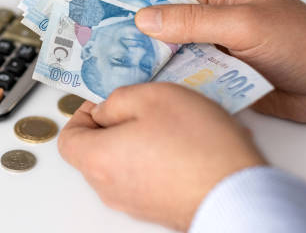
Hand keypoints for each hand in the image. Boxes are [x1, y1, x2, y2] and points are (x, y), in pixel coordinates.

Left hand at [58, 83, 264, 230]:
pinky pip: (144, 178)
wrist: (238, 193)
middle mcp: (109, 187)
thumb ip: (117, 99)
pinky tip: (183, 145)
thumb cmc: (197, 146)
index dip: (81, 115)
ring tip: (169, 124)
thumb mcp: (152, 97)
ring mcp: (133, 203)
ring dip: (137, 141)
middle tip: (141, 107)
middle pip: (94, 152)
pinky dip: (154, 160)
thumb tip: (107, 109)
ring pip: (121, 164)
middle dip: (113, 125)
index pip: (67, 139)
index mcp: (97, 159)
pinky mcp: (157, 209)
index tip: (104, 102)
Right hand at [135, 0, 305, 124]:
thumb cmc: (302, 44)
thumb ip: (192, 22)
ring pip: (182, 57)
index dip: (147, 16)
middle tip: (118, 60)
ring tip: (131, 79)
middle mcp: (222, 18)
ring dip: (166, 69)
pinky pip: (196, 78)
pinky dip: (183, 86)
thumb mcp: (242, 24)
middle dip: (151, 46)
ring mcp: (224, 48)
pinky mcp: (228, 75)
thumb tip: (146, 19)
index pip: (175, 0)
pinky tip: (162, 94)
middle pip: (175, 31)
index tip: (115, 30)